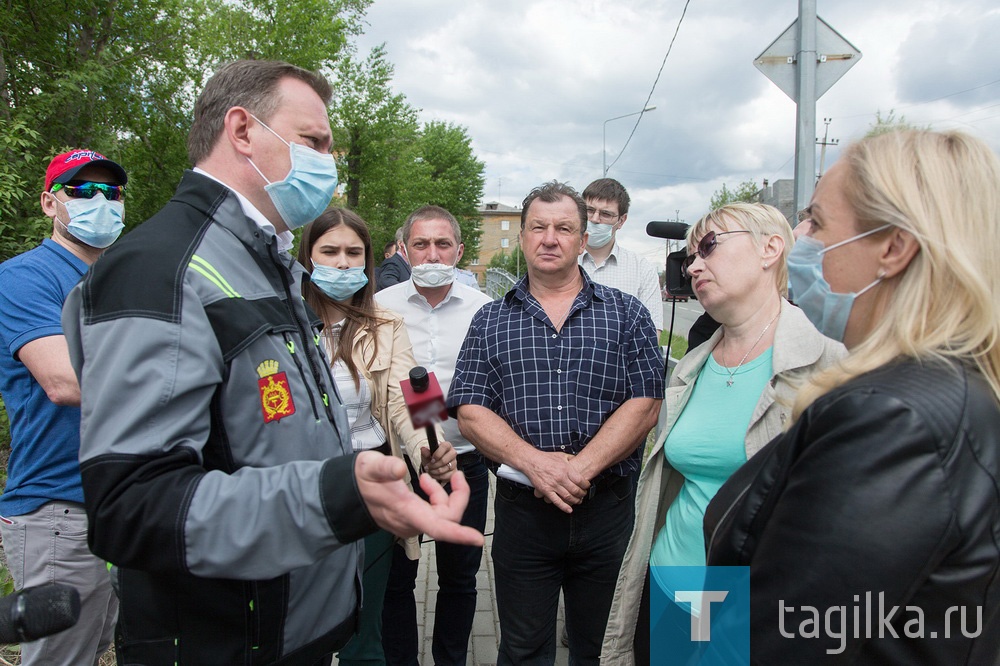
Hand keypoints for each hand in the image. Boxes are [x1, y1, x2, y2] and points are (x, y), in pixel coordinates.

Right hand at [354, 451, 483, 545]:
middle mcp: (411, 523)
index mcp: (405, 511)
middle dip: (457, 497)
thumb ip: (384, 467)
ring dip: (443, 495)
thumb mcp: (369, 466)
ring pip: (442, 516)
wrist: (348, 493)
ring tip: (427, 478)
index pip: (436, 527)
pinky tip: (424, 484)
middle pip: (447, 519)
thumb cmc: (361, 479)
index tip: (477, 538)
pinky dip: (436, 498)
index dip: (458, 534)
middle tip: (456, 475)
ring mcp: (411, 524)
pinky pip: (434, 514)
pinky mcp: (412, 521)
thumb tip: (399, 469)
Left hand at [421, 440, 456, 481]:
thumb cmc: (431, 457)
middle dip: (434, 465)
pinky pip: (447, 475)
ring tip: (429, 470)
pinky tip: (434, 474)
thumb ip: (425, 452)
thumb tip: (423, 449)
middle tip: (427, 467)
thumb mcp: (426, 454)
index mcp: (447, 445)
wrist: (434, 465)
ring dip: (435, 471)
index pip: (444, 447)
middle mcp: (452, 453)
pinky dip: (438, 476)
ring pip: (445, 469)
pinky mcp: (454, 471)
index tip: (431, 459)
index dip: (437, 454)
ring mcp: (454, 463)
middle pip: (444, 460)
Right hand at [525, 450, 589, 513]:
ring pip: (568, 497)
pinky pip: (556, 501)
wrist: (532, 461)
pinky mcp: (546, 491)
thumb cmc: (546, 458)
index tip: (587, 486)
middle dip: (582, 494)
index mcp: (565, 469)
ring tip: (578, 501)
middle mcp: (560, 478)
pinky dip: (564, 507)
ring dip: (575, 501)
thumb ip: (571, 458)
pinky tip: (569, 509)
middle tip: (583, 494)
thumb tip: (578, 460)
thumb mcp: (561, 455)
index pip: (580, 481)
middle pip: (576, 490)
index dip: (586, 485)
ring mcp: (553, 485)